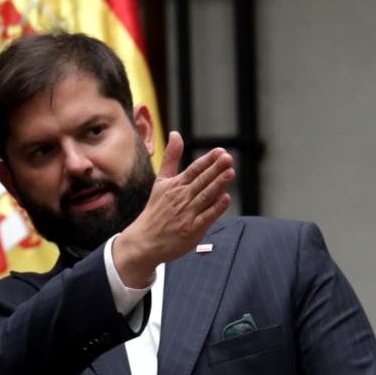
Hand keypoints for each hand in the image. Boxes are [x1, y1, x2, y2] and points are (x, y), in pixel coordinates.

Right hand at [114, 131, 233, 285]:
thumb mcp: (161, 180)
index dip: (208, 160)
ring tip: (230, 173)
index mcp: (176, 185)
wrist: (145, 240)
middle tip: (228, 158)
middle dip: (215, 169)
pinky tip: (226, 199)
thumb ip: (171, 157)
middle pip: (201, 181)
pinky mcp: (191, 230)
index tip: (221, 151)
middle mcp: (181, 198)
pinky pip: (206, 217)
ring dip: (218, 185)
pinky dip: (215, 208)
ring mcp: (187, 214)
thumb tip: (176, 133)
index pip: (194, 170)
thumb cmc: (156, 210)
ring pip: (205, 197)